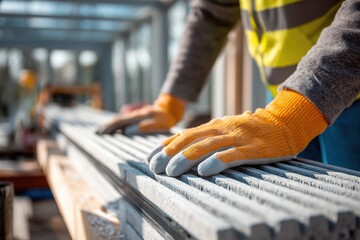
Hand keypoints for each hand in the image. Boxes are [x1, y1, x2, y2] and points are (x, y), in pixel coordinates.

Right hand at [96, 94, 185, 134]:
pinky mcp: (136, 118)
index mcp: (136, 117)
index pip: (120, 122)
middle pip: (116, 120)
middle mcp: (133, 115)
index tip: (101, 133)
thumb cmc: (164, 118)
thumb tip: (129, 131)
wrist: (168, 109)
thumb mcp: (158, 123)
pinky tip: (112, 130)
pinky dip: (115, 125)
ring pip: (119, 120)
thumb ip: (146, 126)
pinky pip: (123, 121)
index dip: (110, 127)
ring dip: (109, 125)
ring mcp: (134, 116)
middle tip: (96, 133)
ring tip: (100, 131)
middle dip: (106, 126)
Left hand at [148, 90, 327, 175]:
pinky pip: (232, 155)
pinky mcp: (253, 148)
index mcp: (215, 125)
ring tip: (170, 171)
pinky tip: (204, 171)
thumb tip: (184, 147)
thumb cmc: (252, 130)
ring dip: (186, 159)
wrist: (284, 123)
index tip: (150, 157)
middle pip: (191, 140)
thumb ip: (209, 136)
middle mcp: (222, 129)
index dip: (166, 146)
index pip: (185, 135)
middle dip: (170, 154)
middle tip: (154, 167)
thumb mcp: (227, 129)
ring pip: (207, 147)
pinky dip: (217, 162)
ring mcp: (237, 138)